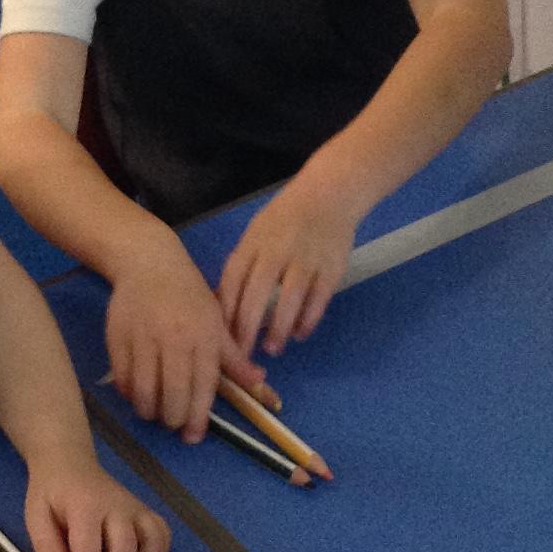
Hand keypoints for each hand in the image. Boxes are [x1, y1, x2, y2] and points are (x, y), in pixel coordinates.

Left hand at [25, 458, 169, 551]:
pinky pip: (162, 537)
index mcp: (85, 505)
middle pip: (125, 550)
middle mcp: (117, 505)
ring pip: (152, 543)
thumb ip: (46, 547)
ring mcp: (136, 508)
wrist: (70, 464)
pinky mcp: (146, 513)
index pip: (89, 548)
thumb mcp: (36, 515)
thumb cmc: (51, 493)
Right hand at [107, 230, 264, 440]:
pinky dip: (129, 393)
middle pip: (173, 395)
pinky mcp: (118, 337)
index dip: (198, 417)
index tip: (193, 436)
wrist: (150, 263)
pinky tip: (136, 393)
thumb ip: (234, 358)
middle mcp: (175, 338)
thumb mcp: (217, 322)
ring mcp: (144, 338)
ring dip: (149, 410)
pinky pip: (122, 377)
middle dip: (173, 418)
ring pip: (144, 391)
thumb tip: (260, 384)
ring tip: (154, 411)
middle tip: (173, 423)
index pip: (203, 386)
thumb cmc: (190, 296)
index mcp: (204, 336)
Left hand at [220, 174, 358, 359]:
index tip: (222, 338)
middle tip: (243, 355)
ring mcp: (305, 259)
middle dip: (247, 328)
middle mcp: (277, 251)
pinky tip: (300, 334)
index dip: (226, 312)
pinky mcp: (330, 268)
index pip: (233, 281)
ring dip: (279, 328)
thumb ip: (241, 268)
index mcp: (253, 244)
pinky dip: (308, 320)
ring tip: (273, 349)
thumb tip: (222, 308)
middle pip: (257, 293)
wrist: (327, 196)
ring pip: (289, 299)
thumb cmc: (283, 222)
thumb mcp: (255, 237)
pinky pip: (318, 299)